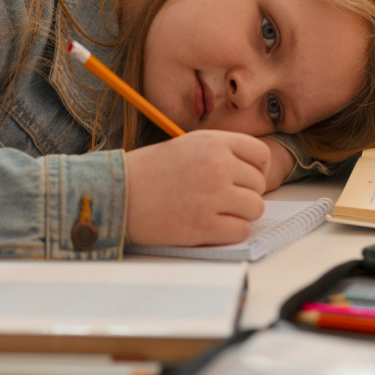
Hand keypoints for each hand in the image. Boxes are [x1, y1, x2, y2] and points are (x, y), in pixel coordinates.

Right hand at [125, 130, 272, 246]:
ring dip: (239, 214)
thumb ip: (219, 153)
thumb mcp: (186, 146)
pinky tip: (208, 226)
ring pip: (255, 208)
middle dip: (243, 194)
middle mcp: (217, 165)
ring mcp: (213, 196)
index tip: (242, 179)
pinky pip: (241, 231)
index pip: (260, 155)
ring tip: (213, 213)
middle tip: (218, 199)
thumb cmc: (147, 173)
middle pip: (259, 184)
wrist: (114, 195)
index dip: (254, 170)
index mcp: (213, 142)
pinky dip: (229, 232)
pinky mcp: (205, 225)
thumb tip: (253, 173)